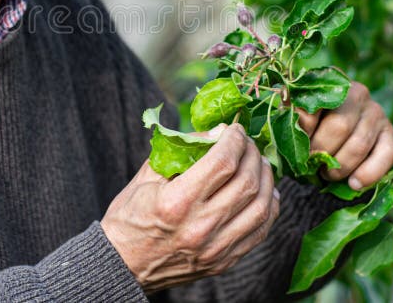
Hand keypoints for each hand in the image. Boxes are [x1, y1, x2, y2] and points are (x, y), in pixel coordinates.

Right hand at [101, 124, 279, 292]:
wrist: (123, 264)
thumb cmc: (131, 215)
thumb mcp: (147, 175)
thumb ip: (183, 151)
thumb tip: (218, 132)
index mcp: (176, 202)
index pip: (222, 163)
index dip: (235, 140)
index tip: (235, 129)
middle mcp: (199, 227)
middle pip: (246, 183)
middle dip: (252, 155)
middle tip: (248, 143)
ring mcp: (214, 248)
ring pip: (260, 208)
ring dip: (266, 179)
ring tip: (259, 164)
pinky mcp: (223, 262)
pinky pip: (260, 232)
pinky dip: (269, 208)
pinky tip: (265, 192)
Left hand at [296, 81, 392, 189]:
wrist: (333, 130)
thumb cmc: (311, 124)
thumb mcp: (297, 117)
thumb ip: (295, 117)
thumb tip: (297, 119)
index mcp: (328, 83)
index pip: (316, 104)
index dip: (305, 130)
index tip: (297, 145)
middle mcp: (356, 92)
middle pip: (340, 126)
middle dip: (322, 152)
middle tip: (312, 165)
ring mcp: (375, 111)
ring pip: (359, 144)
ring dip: (341, 166)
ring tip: (327, 175)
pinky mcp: (389, 132)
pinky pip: (386, 154)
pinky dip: (369, 173)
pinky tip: (353, 184)